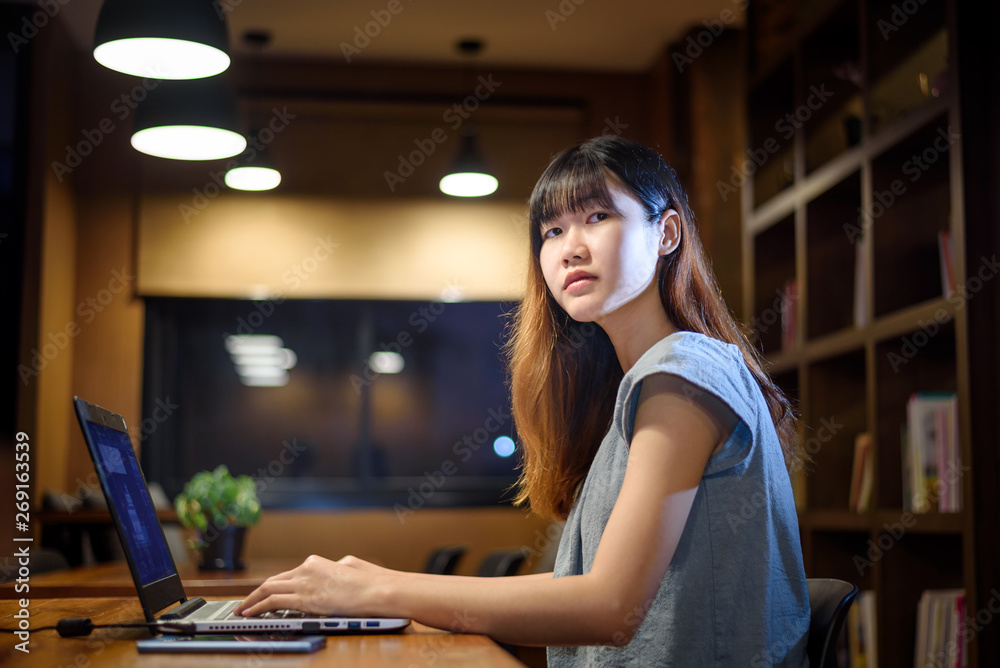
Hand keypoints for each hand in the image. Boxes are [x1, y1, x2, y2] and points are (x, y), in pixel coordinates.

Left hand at [233, 554, 381, 616]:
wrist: (376, 590)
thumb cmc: (370, 582)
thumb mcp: (350, 568)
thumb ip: (336, 568)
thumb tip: (335, 569)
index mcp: (316, 563)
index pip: (287, 575)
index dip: (271, 586)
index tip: (262, 594)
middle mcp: (306, 569)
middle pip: (273, 580)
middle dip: (255, 593)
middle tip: (244, 602)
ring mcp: (304, 582)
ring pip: (268, 589)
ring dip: (252, 601)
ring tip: (241, 610)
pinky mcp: (304, 598)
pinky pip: (273, 601)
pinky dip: (258, 607)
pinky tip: (250, 614)